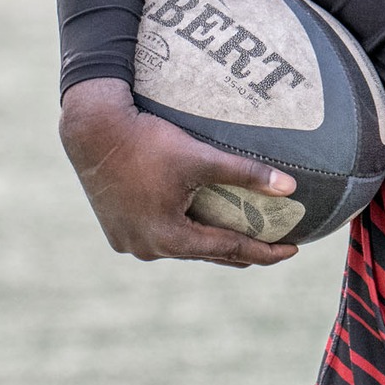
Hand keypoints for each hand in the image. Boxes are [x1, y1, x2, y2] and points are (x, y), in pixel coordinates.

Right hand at [58, 78, 300, 266]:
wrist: (91, 129)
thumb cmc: (146, 140)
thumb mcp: (200, 157)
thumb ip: (246, 173)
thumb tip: (290, 188)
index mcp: (171, 238)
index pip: (231, 251)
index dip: (266, 252)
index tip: (293, 249)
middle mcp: (149, 249)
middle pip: (207, 254)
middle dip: (241, 250)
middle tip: (272, 243)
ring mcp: (129, 243)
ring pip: (182, 247)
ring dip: (208, 241)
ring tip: (237, 232)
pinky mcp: (116, 231)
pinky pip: (158, 237)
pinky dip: (180, 231)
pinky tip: (194, 221)